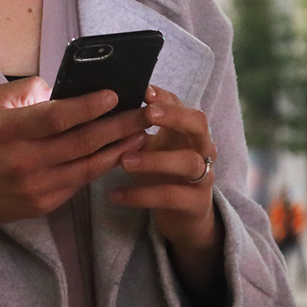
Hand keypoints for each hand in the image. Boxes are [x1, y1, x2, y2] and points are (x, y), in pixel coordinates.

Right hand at [0, 78, 151, 234]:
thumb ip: (25, 89)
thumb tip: (61, 89)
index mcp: (9, 129)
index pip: (57, 117)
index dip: (88, 106)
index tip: (114, 95)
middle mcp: (24, 160)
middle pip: (82, 142)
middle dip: (119, 126)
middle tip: (147, 113)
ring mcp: (36, 186)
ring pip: (88, 166)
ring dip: (120, 149)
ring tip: (143, 133)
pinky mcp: (44, 204)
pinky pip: (80, 182)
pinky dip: (103, 166)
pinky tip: (120, 153)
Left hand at [111, 85, 223, 297]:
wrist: (183, 214)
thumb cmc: (162, 171)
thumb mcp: (151, 146)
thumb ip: (137, 127)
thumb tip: (103, 104)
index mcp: (188, 129)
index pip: (181, 103)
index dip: (164, 97)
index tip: (142, 91)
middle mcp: (202, 147)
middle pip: (198, 124)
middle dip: (174, 117)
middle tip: (147, 114)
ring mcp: (203, 174)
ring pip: (186, 161)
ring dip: (154, 159)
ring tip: (124, 161)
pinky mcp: (196, 202)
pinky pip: (170, 196)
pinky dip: (141, 195)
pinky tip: (115, 194)